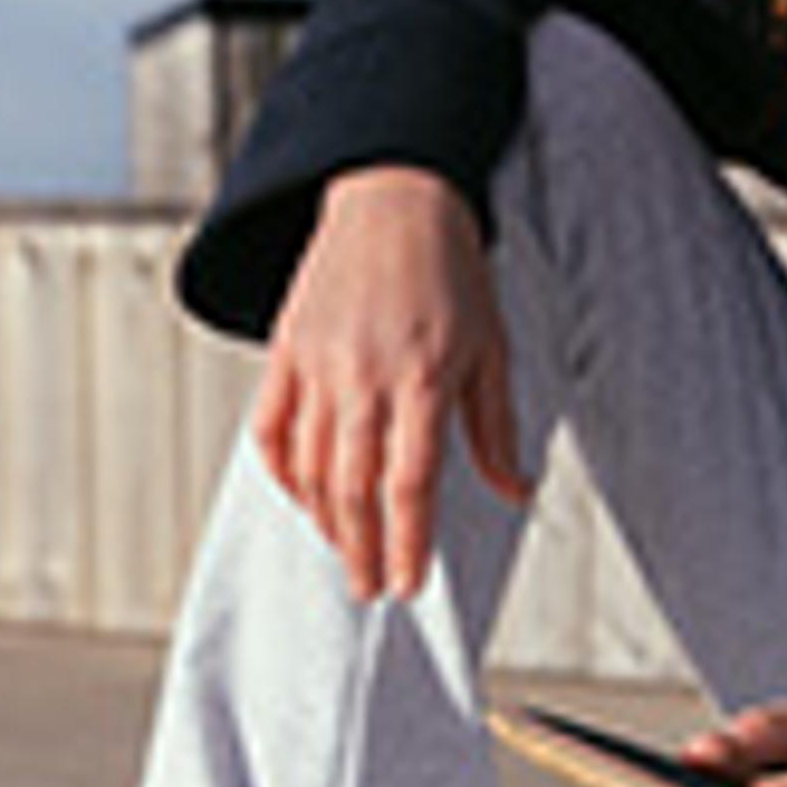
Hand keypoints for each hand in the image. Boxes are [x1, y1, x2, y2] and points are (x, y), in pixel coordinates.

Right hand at [250, 165, 529, 602]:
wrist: (392, 198)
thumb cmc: (452, 272)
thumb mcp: (492, 347)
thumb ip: (496, 428)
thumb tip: (515, 492)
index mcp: (423, 377)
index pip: (411, 483)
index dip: (410, 543)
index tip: (410, 584)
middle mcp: (364, 376)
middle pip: (354, 488)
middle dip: (362, 550)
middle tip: (371, 589)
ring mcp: (317, 364)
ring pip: (308, 468)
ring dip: (325, 522)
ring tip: (347, 554)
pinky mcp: (284, 351)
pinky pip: (271, 430)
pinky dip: (283, 475)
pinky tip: (305, 500)